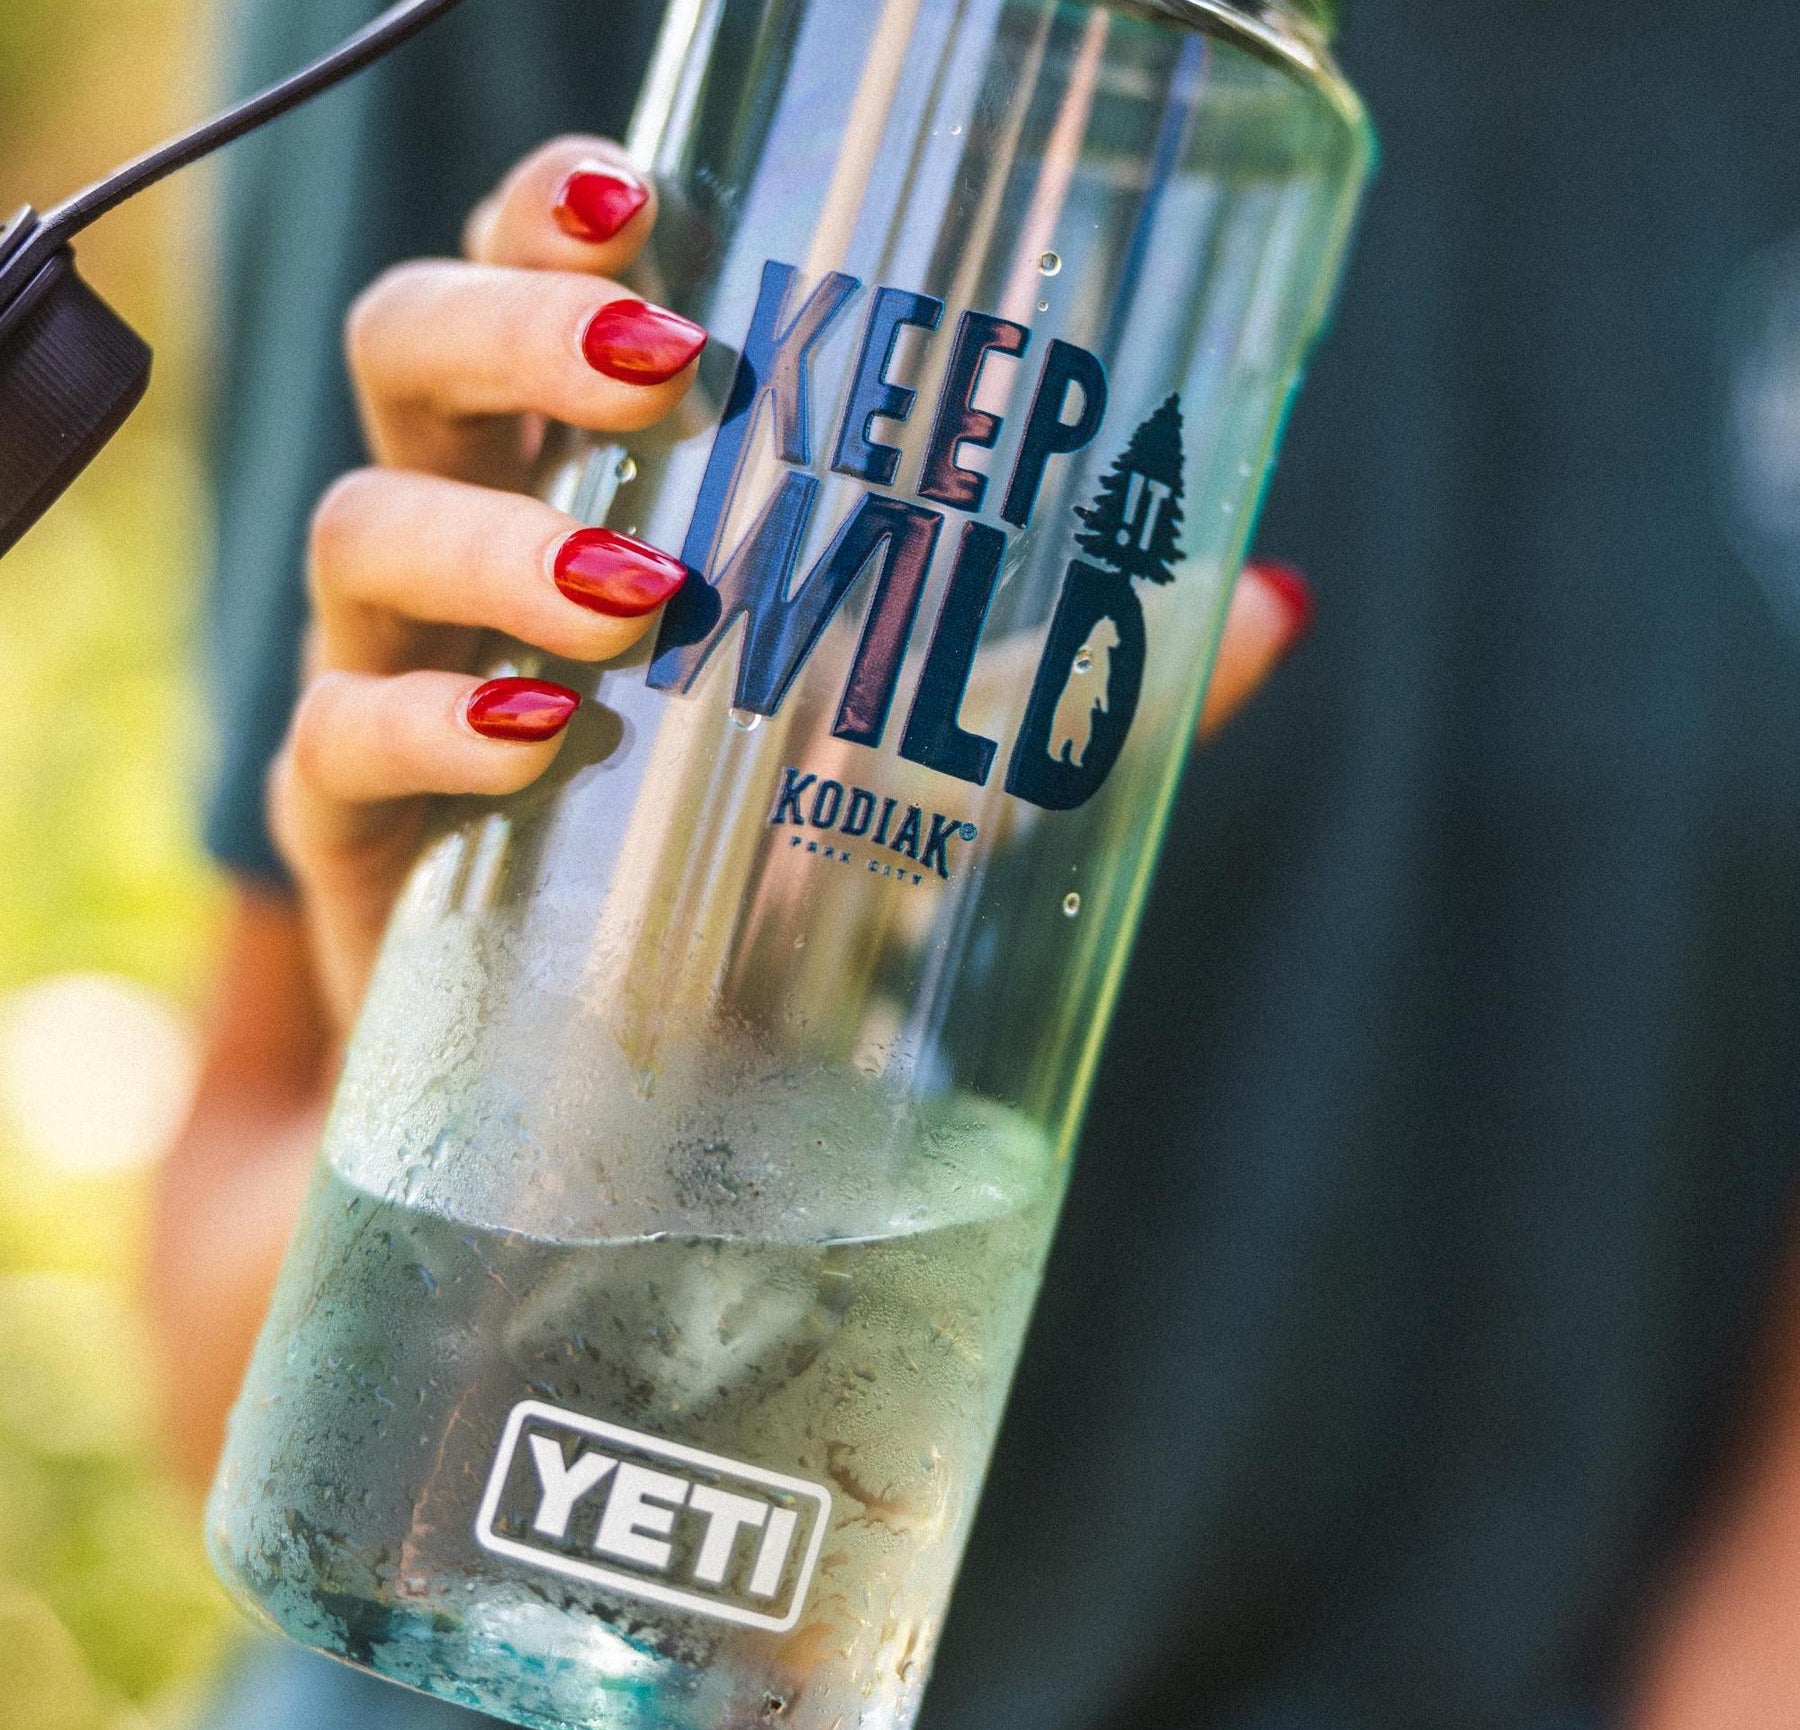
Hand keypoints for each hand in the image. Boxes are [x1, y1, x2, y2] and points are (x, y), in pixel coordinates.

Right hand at [271, 136, 1316, 1041]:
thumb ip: (1075, 678)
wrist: (643, 1063)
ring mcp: (391, 682)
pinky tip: (542, 740)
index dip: (548, 219)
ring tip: (644, 599)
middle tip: (666, 369)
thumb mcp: (921, 752)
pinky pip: (338, 745)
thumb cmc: (764, 860)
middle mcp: (468, 548)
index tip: (639, 197)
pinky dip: (432, 729)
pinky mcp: (357, 833)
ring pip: (361, 535)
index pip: (524, 291)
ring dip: (498, 545)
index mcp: (584, 481)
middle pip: (409, 360)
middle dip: (515, 336)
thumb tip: (1279, 600)